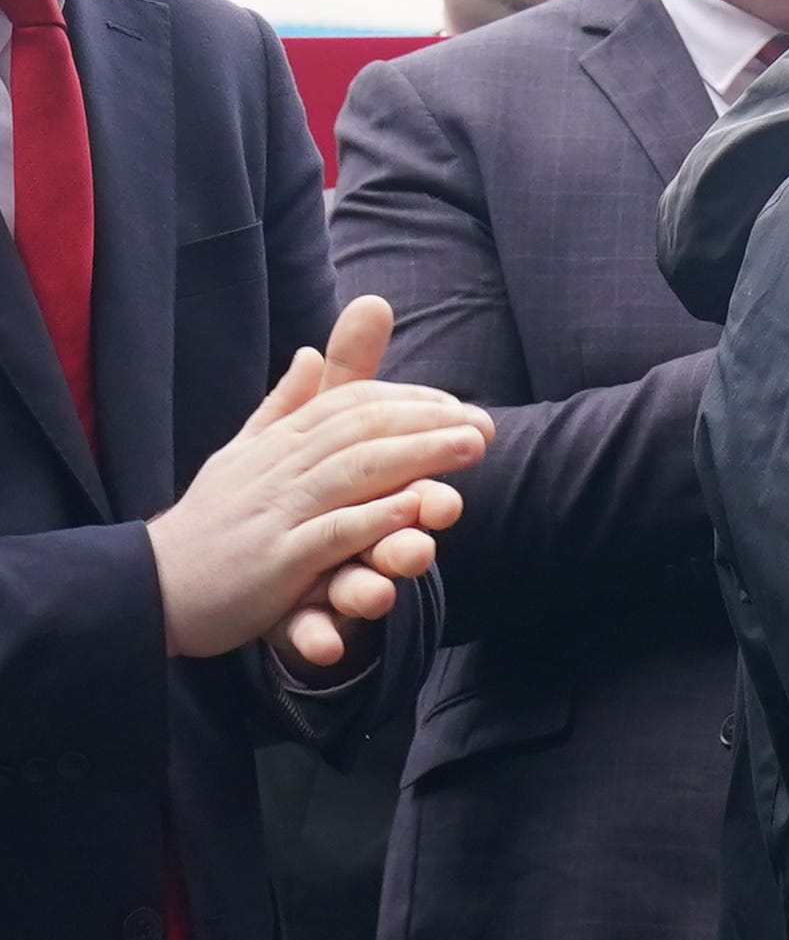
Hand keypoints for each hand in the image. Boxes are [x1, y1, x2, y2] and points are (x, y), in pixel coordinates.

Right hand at [148, 297, 490, 664]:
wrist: (152, 587)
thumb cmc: (211, 521)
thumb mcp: (245, 455)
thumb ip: (285, 408)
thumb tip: (309, 352)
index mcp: (278, 442)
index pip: (350, 405)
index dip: (407, 401)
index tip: (457, 406)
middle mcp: (280, 469)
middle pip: (362, 430)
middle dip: (427, 422)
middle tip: (484, 424)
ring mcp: (278, 513)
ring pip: (354, 473)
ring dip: (417, 458)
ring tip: (469, 448)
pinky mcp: (276, 562)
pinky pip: (330, 535)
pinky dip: (372, 518)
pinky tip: (415, 508)